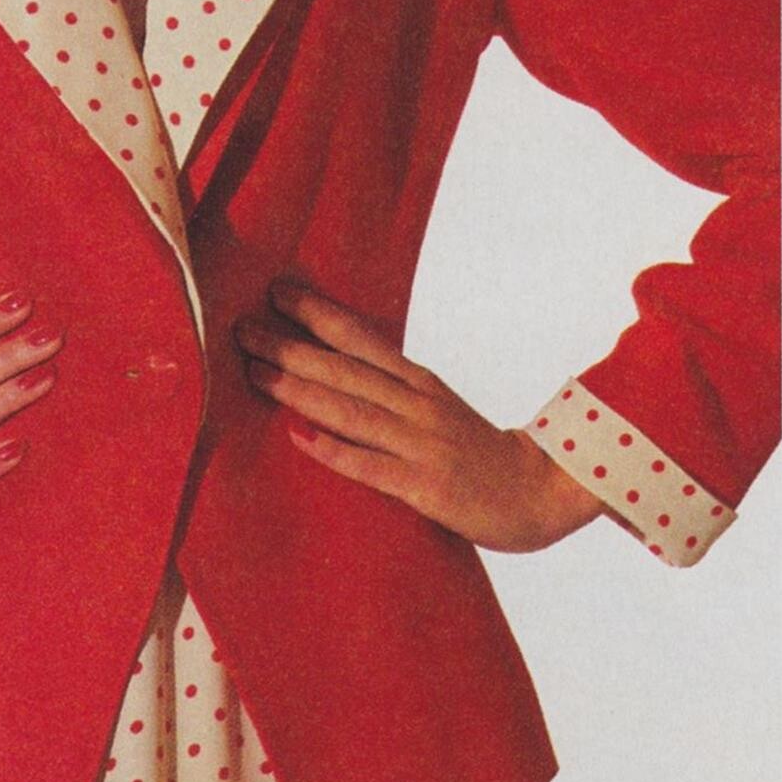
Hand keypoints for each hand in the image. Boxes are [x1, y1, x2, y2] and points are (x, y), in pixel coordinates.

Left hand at [237, 284, 597, 553]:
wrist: (540, 490)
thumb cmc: (476, 451)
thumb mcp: (435, 407)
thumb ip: (389, 391)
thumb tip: (331, 369)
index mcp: (418, 383)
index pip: (362, 340)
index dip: (318, 315)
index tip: (276, 291)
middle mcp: (416, 406)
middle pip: (345, 371)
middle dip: (291, 348)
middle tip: (241, 328)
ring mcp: (420, 445)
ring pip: (353, 411)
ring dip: (301, 391)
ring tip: (256, 373)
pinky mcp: (424, 486)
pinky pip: (373, 467)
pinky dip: (336, 451)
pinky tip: (300, 438)